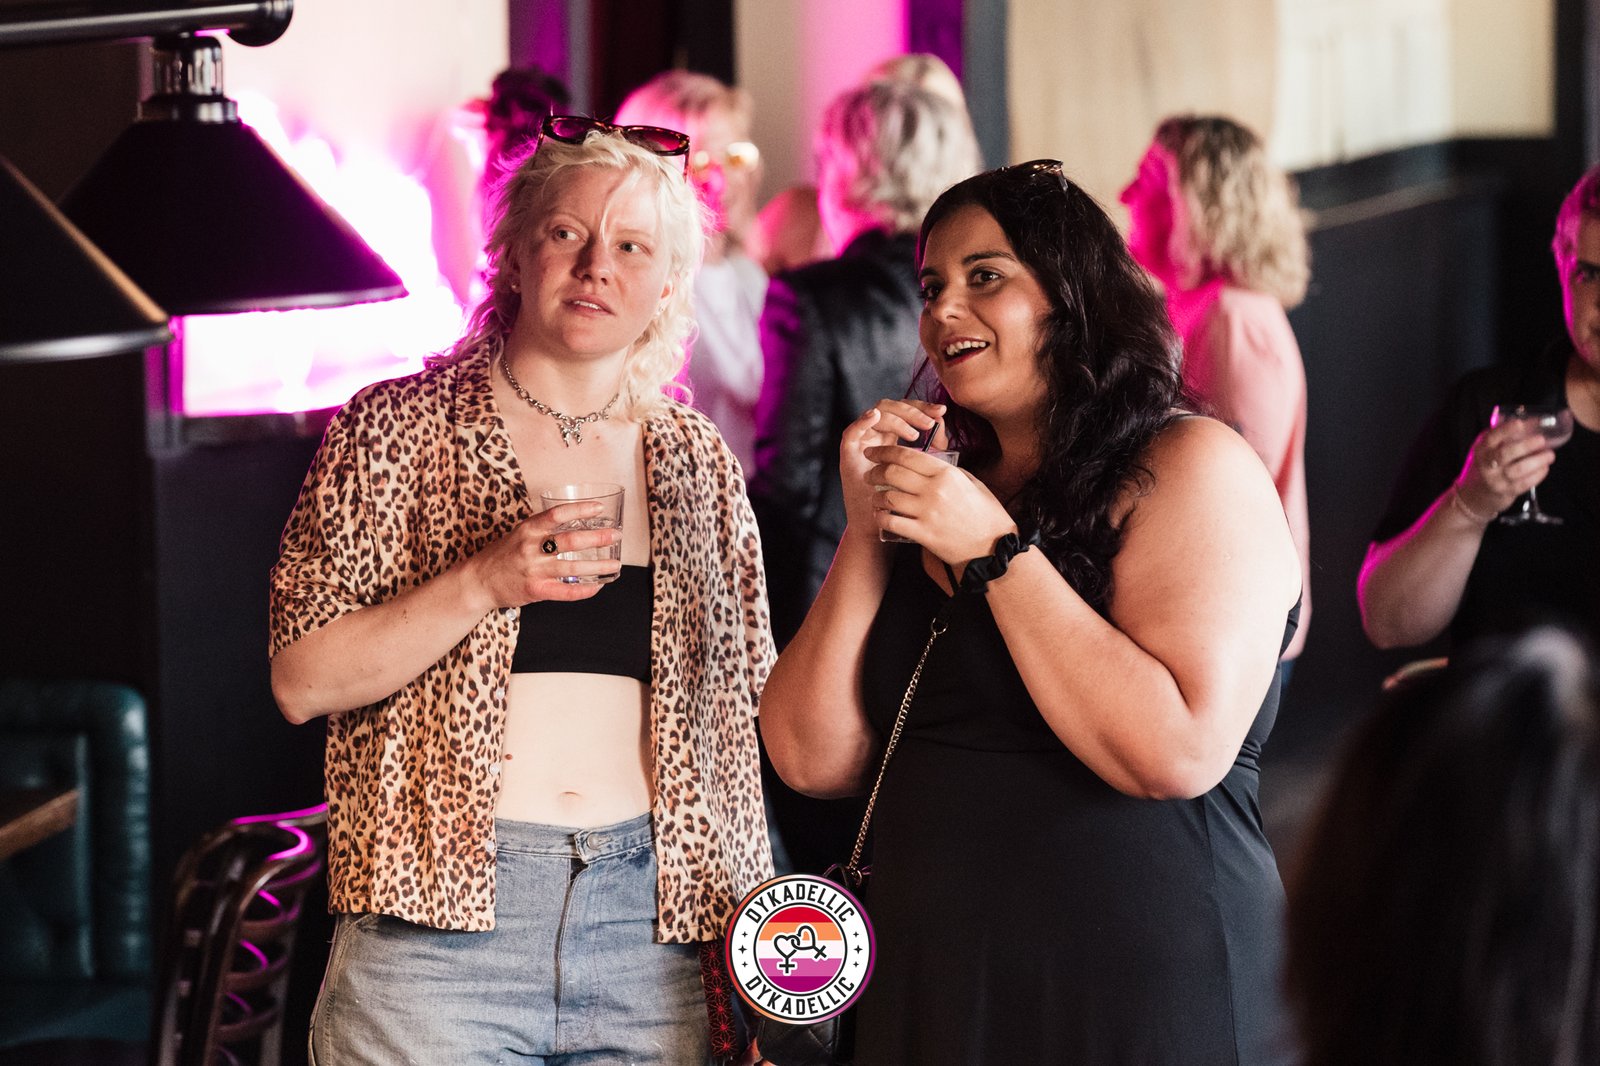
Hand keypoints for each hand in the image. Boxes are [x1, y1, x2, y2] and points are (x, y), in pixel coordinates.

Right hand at [463, 501, 620, 608]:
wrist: (478, 581)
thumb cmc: (502, 555)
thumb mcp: (519, 534)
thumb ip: (543, 530)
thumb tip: (575, 522)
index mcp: (528, 530)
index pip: (557, 514)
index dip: (580, 509)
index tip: (599, 508)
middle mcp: (531, 548)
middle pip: (570, 540)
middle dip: (598, 538)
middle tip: (615, 535)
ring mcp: (534, 570)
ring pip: (573, 568)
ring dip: (598, 566)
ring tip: (615, 564)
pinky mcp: (535, 590)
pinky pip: (566, 592)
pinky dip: (585, 590)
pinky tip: (598, 585)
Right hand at [839, 398, 945, 538]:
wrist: (881, 528)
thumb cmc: (904, 502)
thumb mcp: (924, 472)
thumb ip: (933, 449)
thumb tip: (942, 425)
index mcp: (893, 437)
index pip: (907, 411)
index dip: (923, 407)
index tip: (942, 412)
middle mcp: (876, 437)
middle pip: (892, 407)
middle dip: (912, 410)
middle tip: (930, 421)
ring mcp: (862, 444)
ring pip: (876, 414)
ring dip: (896, 419)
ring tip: (914, 435)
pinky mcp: (848, 455)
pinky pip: (851, 431)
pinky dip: (861, 420)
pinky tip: (875, 417)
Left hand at [863, 441, 1013, 566]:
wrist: (994, 549)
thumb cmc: (986, 515)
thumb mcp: (972, 483)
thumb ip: (950, 471)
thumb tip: (928, 462)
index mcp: (946, 474)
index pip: (907, 455)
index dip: (884, 451)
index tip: (873, 452)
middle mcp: (935, 490)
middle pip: (892, 473)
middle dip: (875, 471)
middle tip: (869, 474)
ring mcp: (928, 513)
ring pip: (888, 497)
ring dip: (876, 496)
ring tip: (875, 497)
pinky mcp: (923, 534)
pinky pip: (892, 522)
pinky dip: (881, 517)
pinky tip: (880, 516)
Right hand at [1456, 418, 1554, 517]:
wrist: (1476, 493)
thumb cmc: (1488, 465)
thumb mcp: (1490, 449)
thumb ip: (1507, 437)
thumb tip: (1537, 421)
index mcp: (1482, 449)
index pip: (1491, 438)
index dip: (1505, 430)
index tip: (1519, 423)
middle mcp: (1486, 464)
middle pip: (1505, 454)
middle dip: (1526, 446)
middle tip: (1542, 440)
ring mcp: (1495, 480)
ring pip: (1517, 470)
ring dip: (1537, 461)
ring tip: (1550, 455)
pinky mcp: (1506, 492)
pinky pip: (1524, 483)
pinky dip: (1537, 474)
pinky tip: (1544, 468)